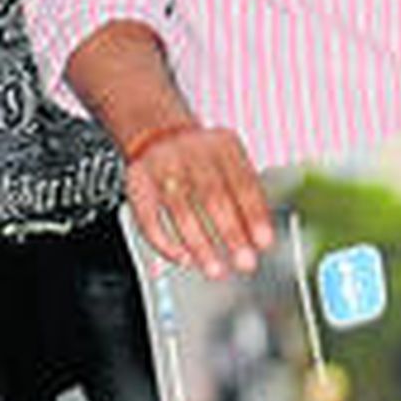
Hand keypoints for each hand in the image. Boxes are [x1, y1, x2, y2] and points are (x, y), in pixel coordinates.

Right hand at [123, 124, 273, 278]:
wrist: (158, 132)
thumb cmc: (202, 156)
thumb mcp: (230, 162)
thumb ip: (244, 193)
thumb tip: (259, 237)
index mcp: (223, 145)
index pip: (243, 182)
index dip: (255, 215)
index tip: (264, 243)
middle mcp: (192, 152)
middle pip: (213, 196)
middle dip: (231, 233)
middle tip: (244, 262)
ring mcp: (162, 165)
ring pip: (181, 210)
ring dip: (200, 245)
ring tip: (215, 269)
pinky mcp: (136, 182)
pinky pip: (148, 218)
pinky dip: (165, 242)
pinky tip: (182, 258)